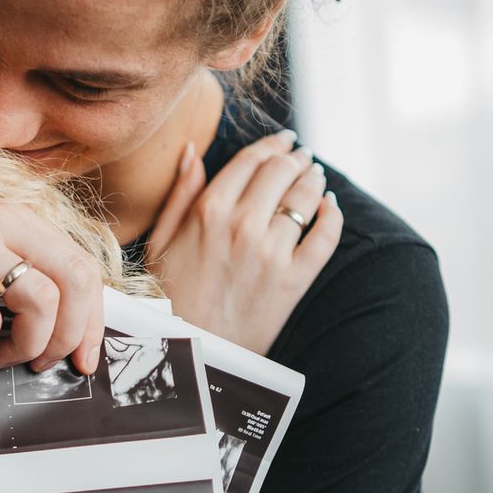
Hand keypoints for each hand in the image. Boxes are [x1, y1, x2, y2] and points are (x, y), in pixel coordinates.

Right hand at [0, 199, 105, 373]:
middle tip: (44, 364)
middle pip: (75, 278)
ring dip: (26, 346)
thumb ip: (16, 303)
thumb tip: (64, 343)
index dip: (93, 320)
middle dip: (71, 336)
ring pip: (41, 300)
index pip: (81, 265)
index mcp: (11, 221)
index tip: (85, 358)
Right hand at [143, 130, 341, 353]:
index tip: (283, 140)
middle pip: (282, 171)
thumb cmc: (167, 297)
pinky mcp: (293, 280)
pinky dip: (332, 215)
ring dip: (314, 179)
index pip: (251, 160)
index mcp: (208, 211)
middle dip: (295, 157)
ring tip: (315, 175)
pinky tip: (329, 206)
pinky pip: (325, 237)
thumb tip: (191, 150)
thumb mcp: (160, 241)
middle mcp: (242, 226)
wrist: (188, 352)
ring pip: (305, 198)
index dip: (272, 144)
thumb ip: (180, 194)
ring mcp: (271, 253)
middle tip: (302, 156)